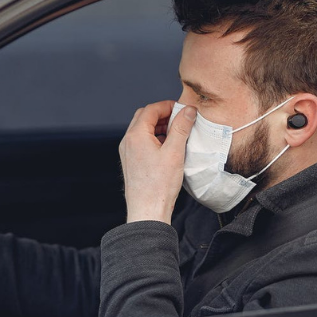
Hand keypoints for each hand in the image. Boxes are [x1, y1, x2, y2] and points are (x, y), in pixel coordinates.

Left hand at [119, 101, 195, 223]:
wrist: (147, 210)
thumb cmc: (159, 185)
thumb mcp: (175, 152)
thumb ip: (181, 128)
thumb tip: (188, 111)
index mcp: (136, 135)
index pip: (151, 109)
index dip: (168, 106)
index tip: (183, 109)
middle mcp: (128, 142)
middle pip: (144, 117)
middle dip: (163, 115)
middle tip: (180, 119)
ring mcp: (128, 153)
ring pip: (143, 130)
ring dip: (159, 127)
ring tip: (177, 133)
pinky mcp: (131, 162)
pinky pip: (142, 143)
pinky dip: (155, 139)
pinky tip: (169, 148)